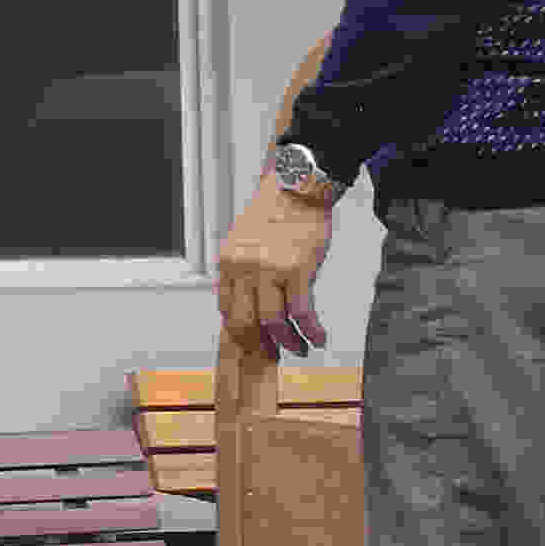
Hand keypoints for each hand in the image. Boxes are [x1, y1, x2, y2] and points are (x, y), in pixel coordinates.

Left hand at [216, 180, 335, 358]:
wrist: (297, 189)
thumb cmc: (275, 214)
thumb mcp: (244, 242)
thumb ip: (243, 271)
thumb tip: (249, 302)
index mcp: (227, 263)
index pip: (226, 308)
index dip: (239, 331)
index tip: (251, 342)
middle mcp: (243, 269)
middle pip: (243, 322)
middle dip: (258, 345)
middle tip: (271, 355)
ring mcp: (269, 271)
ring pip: (272, 322)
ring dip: (287, 343)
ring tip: (299, 349)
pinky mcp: (296, 271)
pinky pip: (301, 313)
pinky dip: (310, 331)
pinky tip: (318, 338)